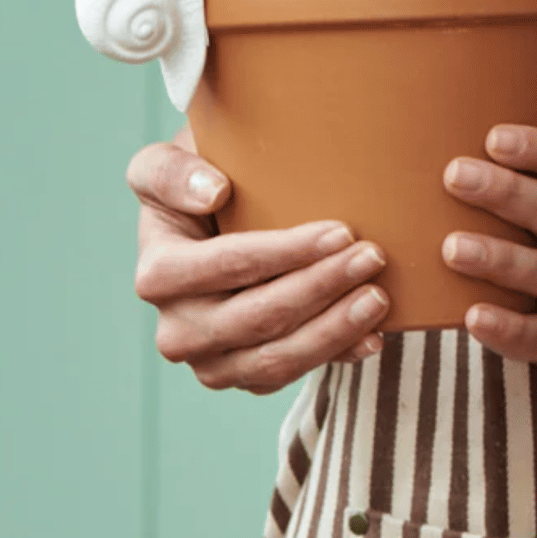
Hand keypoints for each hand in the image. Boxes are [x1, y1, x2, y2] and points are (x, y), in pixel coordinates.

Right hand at [128, 135, 389, 393]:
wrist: (202, 230)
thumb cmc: (194, 186)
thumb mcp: (167, 162)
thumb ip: (171, 171)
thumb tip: (213, 193)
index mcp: (158, 274)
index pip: (232, 265)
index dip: (290, 251)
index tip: (342, 231)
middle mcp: (176, 330)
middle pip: (260, 316)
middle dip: (323, 285)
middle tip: (372, 256)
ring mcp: (208, 361)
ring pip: (277, 358)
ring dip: (335, 329)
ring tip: (377, 297)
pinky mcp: (239, 376)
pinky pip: (289, 376)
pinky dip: (332, 355)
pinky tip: (369, 335)